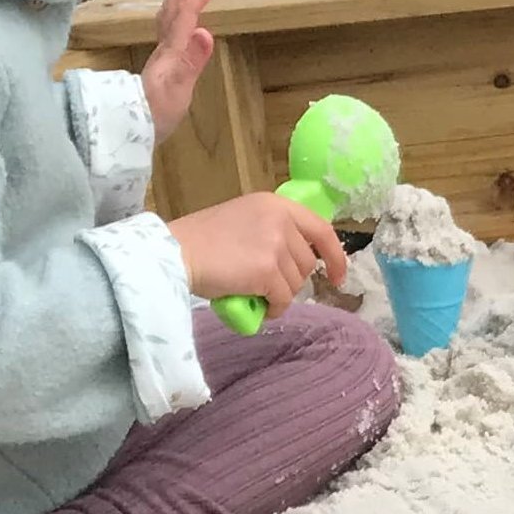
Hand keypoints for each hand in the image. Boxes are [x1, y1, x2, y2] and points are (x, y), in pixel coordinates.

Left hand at [141, 0, 228, 134]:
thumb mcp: (177, 90)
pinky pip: (173, 27)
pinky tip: (190, 17)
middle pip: (175, 3)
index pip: (185, 10)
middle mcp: (165, 45)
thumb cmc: (155, 115)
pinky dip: (183, 12)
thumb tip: (204, 30)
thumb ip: (190, 61)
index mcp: (171, 49)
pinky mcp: (164, 63)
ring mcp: (163, 54)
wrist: (131, 131)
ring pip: (172, 12)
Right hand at [169, 189, 346, 307]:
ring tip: (251, 291)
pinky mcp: (267, 269)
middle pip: (306, 263)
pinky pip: (283, 299)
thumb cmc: (201, 241)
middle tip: (262, 283)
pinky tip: (254, 304)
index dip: (334, 255)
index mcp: (275, 204)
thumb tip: (296, 260)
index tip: (338, 276)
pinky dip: (272, 308)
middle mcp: (280, 219)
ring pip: (296, 283)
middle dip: (289, 280)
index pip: (321, 229)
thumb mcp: (244, 221)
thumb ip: (271, 231)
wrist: (175, 252)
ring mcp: (275, 244)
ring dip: (278, 295)